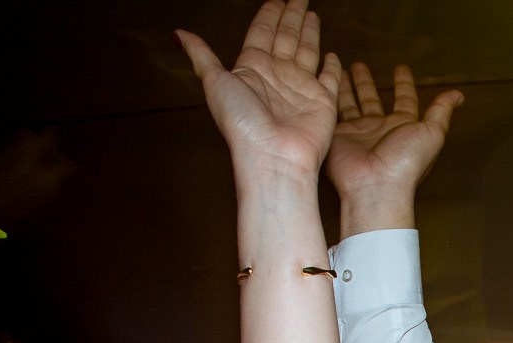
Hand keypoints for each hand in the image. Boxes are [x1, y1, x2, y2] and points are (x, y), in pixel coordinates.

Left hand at [177, 1, 343, 178]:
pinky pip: (329, 79)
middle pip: (286, 37)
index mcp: (252, 68)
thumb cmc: (243, 125)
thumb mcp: (215, 83)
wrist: (273, 157)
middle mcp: (277, 76)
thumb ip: (202, 56)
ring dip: (309, 33)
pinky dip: (332, 67)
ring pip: (307, 51)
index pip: (262, 32)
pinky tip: (333, 56)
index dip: (270, 14)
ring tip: (312, 14)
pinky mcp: (322, 101)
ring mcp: (300, 88)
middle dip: (292, 16)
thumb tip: (179, 34)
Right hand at [326, 58, 463, 230]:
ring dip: (348, 88)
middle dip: (367, 83)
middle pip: (374, 99)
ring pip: (352, 103)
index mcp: (404, 127)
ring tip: (342, 69)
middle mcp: (381, 129)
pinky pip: (335, 111)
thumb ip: (441, 112)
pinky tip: (327, 83)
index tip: (400, 67)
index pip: (404, 100)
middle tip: (360, 65)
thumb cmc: (407, 163)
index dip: (403, 84)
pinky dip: (331, 97)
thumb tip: (458, 95)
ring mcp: (359, 132)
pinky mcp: (339, 135)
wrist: (376, 186)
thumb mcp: (432, 134)